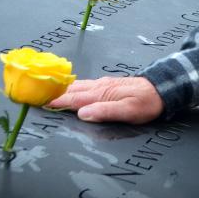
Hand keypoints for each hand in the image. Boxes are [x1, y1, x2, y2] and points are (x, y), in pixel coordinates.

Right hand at [47, 76, 163, 123]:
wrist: (163, 88)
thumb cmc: (147, 103)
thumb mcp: (128, 111)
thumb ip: (105, 112)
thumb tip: (82, 114)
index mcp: (101, 94)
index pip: (73, 99)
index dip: (56, 102)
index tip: (38, 103)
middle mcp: (100, 87)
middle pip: (72, 91)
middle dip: (54, 94)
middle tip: (35, 96)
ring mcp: (104, 84)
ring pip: (79, 86)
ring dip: (63, 89)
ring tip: (48, 92)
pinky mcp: (110, 84)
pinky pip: (87, 84)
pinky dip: (75, 87)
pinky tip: (73, 88)